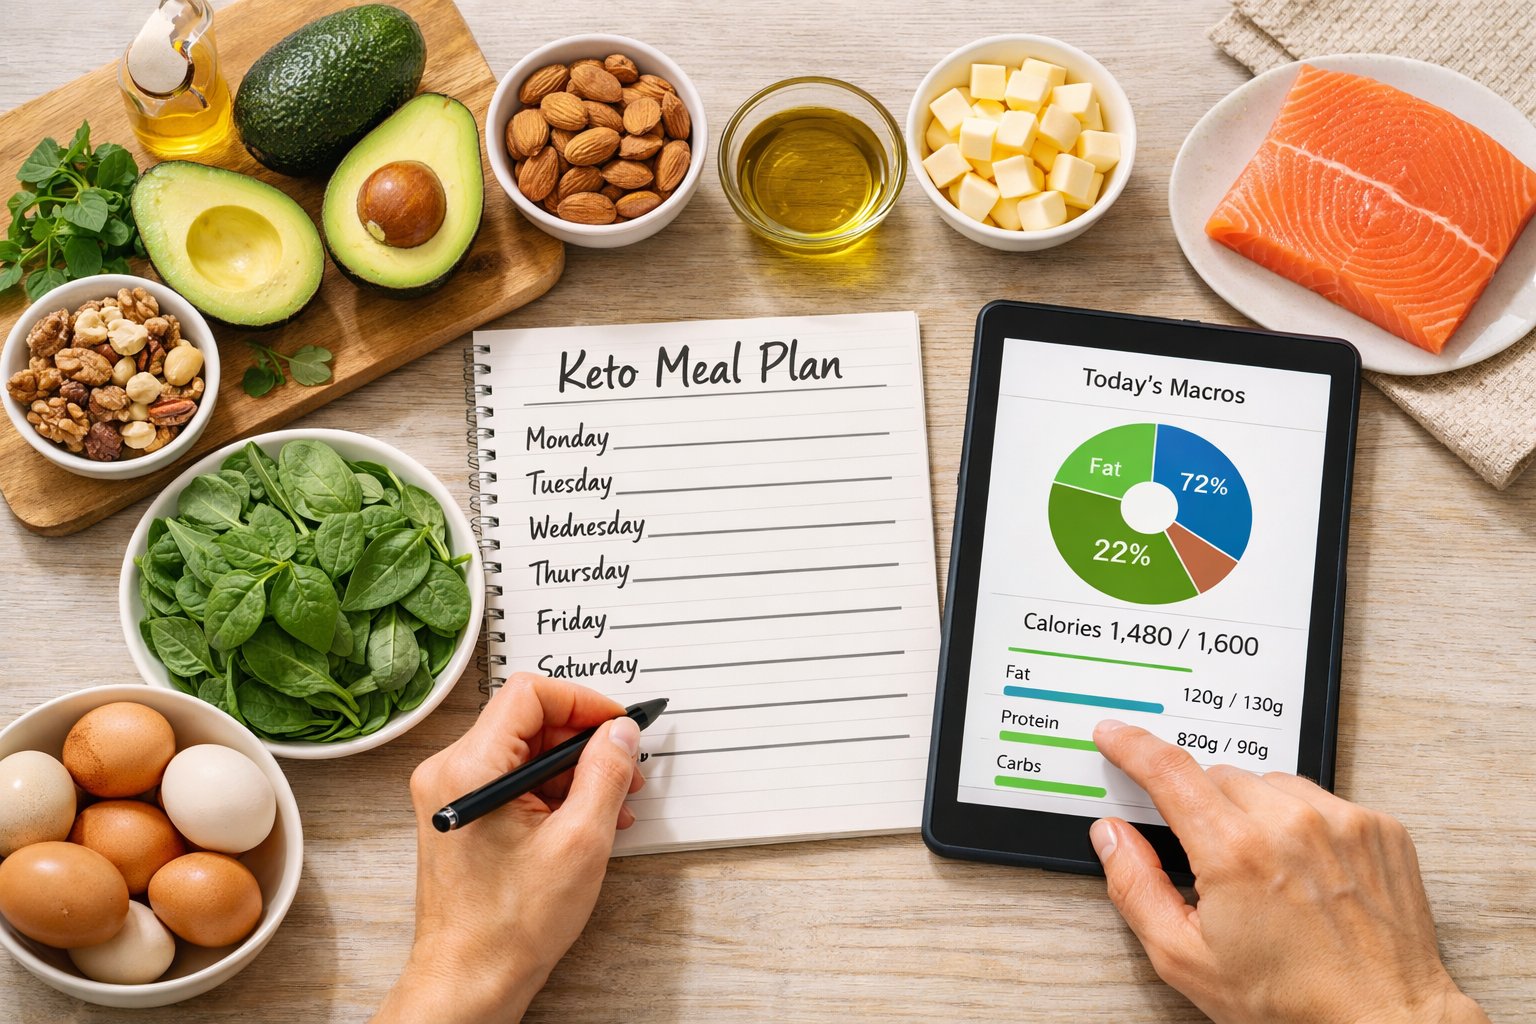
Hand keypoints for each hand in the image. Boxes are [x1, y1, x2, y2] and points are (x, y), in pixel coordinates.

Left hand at [373, 674, 643, 1023]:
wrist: (469, 979)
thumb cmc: (510, 926)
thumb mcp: (581, 841)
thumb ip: (606, 774)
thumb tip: (621, 732)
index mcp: (469, 769)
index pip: (529, 694)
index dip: (583, 702)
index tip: (618, 724)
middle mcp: (449, 773)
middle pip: (527, 721)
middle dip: (583, 740)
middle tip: (625, 766)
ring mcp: (451, 794)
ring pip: (523, 751)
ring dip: (573, 769)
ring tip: (615, 801)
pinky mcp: (460, 814)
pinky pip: (511, 780)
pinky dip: (552, 791)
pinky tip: (587, 818)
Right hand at [1089, 720, 1487, 1023]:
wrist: (1384, 1023)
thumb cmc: (1292, 1002)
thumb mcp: (1185, 958)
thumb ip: (1135, 887)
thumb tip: (1112, 837)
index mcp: (1235, 853)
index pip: (1168, 771)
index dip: (1132, 746)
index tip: (1116, 735)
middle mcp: (1291, 824)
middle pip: (1219, 777)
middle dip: (1203, 808)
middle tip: (1212, 862)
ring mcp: (1342, 822)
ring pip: (1271, 783)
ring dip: (1255, 812)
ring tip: (1266, 871)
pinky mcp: (1379, 828)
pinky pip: (1322, 800)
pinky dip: (1304, 823)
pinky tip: (1308, 871)